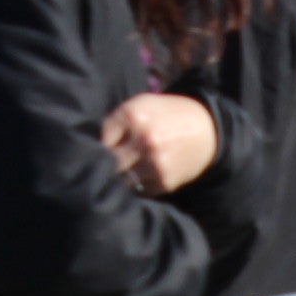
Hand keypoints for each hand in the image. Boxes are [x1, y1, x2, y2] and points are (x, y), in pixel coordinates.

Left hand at [100, 92, 218, 194]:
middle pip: (108, 163)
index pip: (100, 140)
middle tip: (101, 168)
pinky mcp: (164, 181)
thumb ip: (116, 122)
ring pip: (121, 180)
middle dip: (104, 166)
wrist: (206, 130)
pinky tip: (142, 176)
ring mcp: (155, 162)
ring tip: (123, 173)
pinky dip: (137, 186)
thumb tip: (89, 148)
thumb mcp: (141, 105)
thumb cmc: (165, 115)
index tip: (95, 152)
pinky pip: (139, 190)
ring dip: (120, 178)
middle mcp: (144, 139)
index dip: (96, 147)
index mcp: (132, 115)